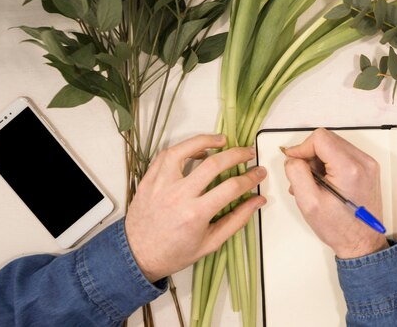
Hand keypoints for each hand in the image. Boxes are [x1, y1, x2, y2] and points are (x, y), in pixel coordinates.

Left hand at [125, 134, 266, 281]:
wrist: (137, 256)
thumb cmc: (174, 253)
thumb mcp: (210, 243)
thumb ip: (236, 220)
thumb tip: (257, 200)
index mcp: (196, 214)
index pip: (232, 188)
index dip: (250, 178)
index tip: (259, 173)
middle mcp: (178, 195)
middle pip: (213, 164)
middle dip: (236, 155)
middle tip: (248, 152)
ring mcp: (161, 185)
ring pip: (184, 151)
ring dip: (206, 141)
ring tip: (222, 140)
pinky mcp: (149, 180)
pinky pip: (166, 156)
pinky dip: (183, 148)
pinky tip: (195, 150)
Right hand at [282, 128, 387, 258]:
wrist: (362, 243)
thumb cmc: (337, 228)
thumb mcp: (308, 203)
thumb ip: (296, 173)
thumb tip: (293, 157)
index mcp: (349, 168)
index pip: (320, 138)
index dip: (302, 148)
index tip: (293, 163)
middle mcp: (363, 161)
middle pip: (327, 139)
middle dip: (310, 154)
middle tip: (304, 177)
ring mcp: (368, 164)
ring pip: (334, 145)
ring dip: (319, 159)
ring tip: (313, 183)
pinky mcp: (368, 168)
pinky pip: (342, 154)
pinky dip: (329, 163)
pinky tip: (324, 182)